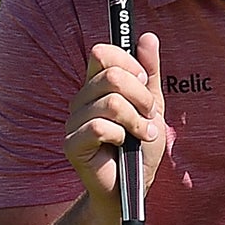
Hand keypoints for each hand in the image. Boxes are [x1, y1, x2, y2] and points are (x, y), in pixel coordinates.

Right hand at [64, 31, 166, 214]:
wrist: (132, 187)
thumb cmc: (139, 148)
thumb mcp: (152, 106)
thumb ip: (149, 72)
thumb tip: (147, 37)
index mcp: (96, 86)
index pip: (102, 53)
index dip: (128, 63)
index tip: (144, 81)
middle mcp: (81, 100)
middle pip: (112, 76)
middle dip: (141, 96)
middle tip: (149, 115)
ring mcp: (73, 122)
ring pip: (110, 103)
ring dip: (136, 120)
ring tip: (142, 134)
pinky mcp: (72, 144)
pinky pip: (99, 127)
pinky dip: (120, 136)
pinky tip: (123, 146)